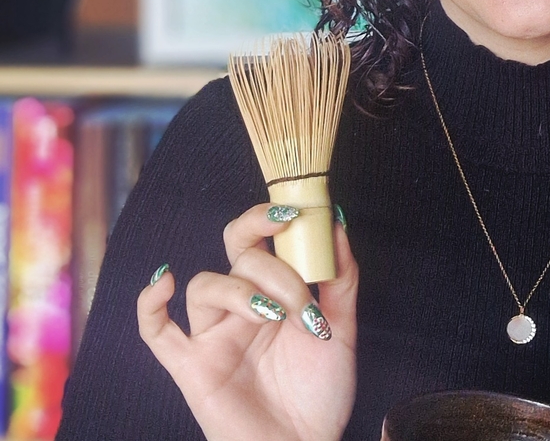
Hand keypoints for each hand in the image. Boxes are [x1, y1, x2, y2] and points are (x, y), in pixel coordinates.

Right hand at [138, 203, 358, 440]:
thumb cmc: (320, 394)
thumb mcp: (342, 330)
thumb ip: (341, 280)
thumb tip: (337, 224)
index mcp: (274, 295)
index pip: (261, 243)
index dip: (269, 220)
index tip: (296, 213)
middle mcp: (242, 309)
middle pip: (236, 256)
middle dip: (264, 252)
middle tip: (292, 264)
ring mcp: (214, 336)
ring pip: (206, 285)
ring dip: (243, 289)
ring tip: (277, 315)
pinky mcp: (192, 367)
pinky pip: (156, 332)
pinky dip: (150, 305)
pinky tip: (165, 283)